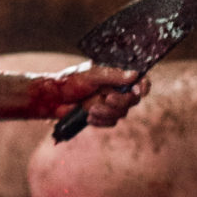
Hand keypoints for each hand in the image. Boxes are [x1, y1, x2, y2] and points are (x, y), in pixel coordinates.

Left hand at [27, 63, 147, 127]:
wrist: (52, 100)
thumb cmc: (69, 81)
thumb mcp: (91, 74)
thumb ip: (112, 75)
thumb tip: (134, 75)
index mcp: (116, 75)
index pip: (139, 80)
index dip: (143, 86)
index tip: (138, 91)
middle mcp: (116, 88)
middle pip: (133, 100)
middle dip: (120, 102)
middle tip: (106, 99)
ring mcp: (110, 103)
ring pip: (122, 113)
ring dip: (107, 113)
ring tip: (90, 108)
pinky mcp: (103, 115)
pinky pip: (111, 122)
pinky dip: (101, 121)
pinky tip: (89, 117)